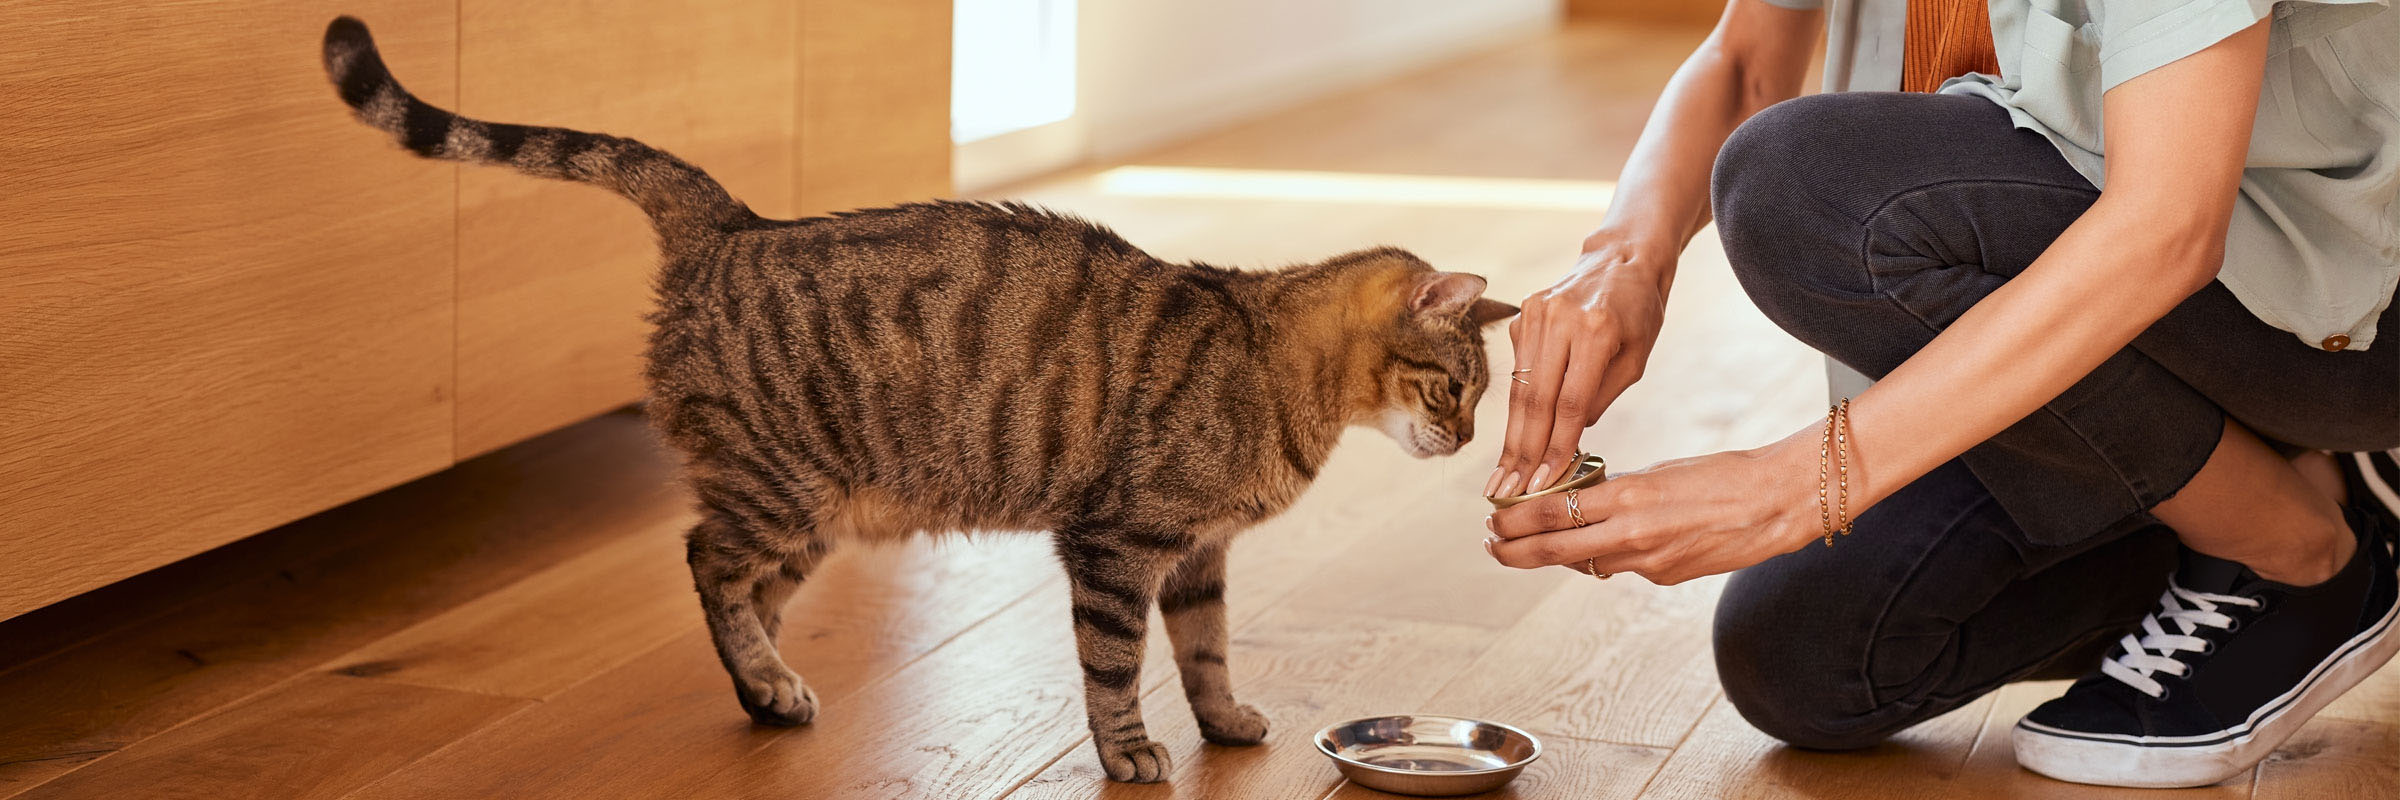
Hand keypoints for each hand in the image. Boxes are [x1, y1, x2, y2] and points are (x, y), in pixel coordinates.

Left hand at [1481, 432, 1822, 584]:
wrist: (1778, 503)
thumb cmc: (1723, 475)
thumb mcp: (1660, 472)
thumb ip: (1618, 490)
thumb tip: (1581, 501)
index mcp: (1628, 498)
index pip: (1550, 512)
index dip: (1514, 521)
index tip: (1493, 520)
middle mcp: (1632, 536)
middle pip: (1552, 550)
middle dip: (1515, 551)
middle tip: (1491, 546)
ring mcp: (1648, 562)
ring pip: (1584, 562)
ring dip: (1556, 554)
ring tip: (1530, 546)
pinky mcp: (1665, 577)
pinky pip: (1618, 568)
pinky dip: (1601, 556)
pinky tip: (1597, 545)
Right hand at [1486, 234, 1673, 497]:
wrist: (1621, 259)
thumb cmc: (1638, 315)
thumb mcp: (1634, 360)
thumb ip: (1599, 398)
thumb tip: (1564, 442)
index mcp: (1596, 331)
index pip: (1570, 404)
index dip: (1555, 448)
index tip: (1542, 485)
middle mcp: (1559, 320)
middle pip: (1535, 400)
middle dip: (1522, 453)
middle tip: (1508, 493)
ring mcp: (1535, 315)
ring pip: (1520, 390)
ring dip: (1511, 438)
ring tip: (1502, 477)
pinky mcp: (1522, 316)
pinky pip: (1519, 372)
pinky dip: (1518, 410)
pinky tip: (1513, 442)